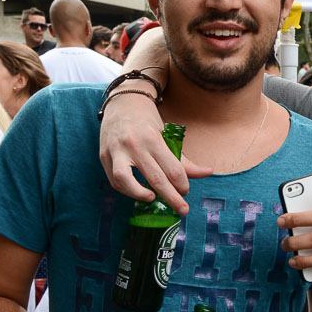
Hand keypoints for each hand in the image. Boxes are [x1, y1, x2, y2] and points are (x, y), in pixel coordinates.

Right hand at [99, 93, 211, 214]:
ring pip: (125, 180)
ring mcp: (116, 150)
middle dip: (171, 197)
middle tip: (183, 210)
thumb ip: (183, 158)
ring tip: (153, 199)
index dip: (182, 184)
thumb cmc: (148, 120)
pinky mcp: (104, 155)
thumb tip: (208, 173)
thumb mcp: (168, 135)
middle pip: (155, 178)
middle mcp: (134, 145)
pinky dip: (127, 190)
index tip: (186, 191)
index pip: (173, 169)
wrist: (122, 102)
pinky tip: (138, 192)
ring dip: (140, 194)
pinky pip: (114, 180)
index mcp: (154, 139)